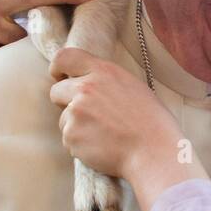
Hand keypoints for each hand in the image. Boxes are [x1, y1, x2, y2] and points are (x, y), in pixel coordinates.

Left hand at [50, 46, 183, 178]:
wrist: (153, 153)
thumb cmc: (151, 123)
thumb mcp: (133, 88)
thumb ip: (106, 82)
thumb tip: (90, 84)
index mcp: (103, 72)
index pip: (66, 57)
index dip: (58, 67)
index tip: (58, 76)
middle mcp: (85, 89)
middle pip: (56, 91)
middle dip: (65, 103)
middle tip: (86, 116)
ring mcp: (75, 113)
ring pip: (64, 119)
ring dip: (77, 127)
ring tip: (104, 136)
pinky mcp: (71, 136)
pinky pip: (69, 140)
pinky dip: (81, 146)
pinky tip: (102, 148)